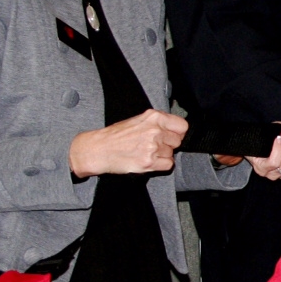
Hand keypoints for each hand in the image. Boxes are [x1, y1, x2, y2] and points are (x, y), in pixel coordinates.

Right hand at [70, 108, 187, 176]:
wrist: (98, 149)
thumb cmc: (116, 135)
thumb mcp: (138, 120)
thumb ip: (158, 122)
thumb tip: (175, 129)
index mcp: (153, 117)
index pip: (182, 126)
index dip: (177, 132)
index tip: (172, 135)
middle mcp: (155, 130)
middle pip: (177, 141)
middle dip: (168, 144)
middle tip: (153, 145)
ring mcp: (152, 146)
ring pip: (171, 153)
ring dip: (162, 155)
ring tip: (146, 152)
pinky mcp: (149, 161)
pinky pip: (168, 164)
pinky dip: (160, 165)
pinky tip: (149, 160)